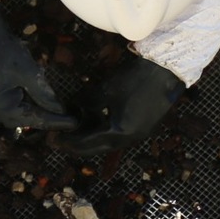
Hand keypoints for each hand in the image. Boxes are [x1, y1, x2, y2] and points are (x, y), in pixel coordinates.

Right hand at [0, 3, 75, 131]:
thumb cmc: (2, 50)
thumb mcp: (27, 71)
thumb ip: (43, 93)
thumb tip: (59, 109)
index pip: (32, 119)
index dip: (54, 120)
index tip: (74, 123)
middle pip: (22, 118)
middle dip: (44, 117)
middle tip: (66, 116)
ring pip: (16, 109)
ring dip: (34, 108)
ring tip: (55, 108)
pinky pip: (9, 100)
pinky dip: (25, 99)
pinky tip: (36, 94)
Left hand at [57, 56, 185, 156]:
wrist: (167, 71)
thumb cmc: (136, 80)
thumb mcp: (106, 90)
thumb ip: (87, 102)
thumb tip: (73, 108)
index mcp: (120, 134)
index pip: (87, 144)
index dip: (68, 142)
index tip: (52, 139)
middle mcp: (130, 139)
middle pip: (97, 147)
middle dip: (76, 143)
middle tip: (59, 139)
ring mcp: (138, 133)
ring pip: (107, 140)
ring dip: (90, 135)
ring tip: (73, 128)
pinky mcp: (142, 125)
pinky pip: (117, 132)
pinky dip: (103, 128)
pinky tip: (93, 118)